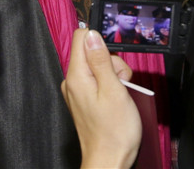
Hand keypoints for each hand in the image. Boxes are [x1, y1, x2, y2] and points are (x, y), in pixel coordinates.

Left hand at [61, 29, 140, 168]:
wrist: (109, 159)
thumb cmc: (114, 131)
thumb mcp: (114, 90)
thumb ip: (102, 60)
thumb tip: (92, 35)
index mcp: (77, 76)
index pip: (81, 38)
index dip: (101, 41)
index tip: (113, 57)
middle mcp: (73, 82)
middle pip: (93, 52)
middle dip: (113, 63)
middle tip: (120, 83)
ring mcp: (78, 91)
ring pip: (99, 66)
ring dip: (115, 75)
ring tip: (120, 95)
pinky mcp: (85, 98)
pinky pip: (99, 80)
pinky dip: (111, 85)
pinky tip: (116, 100)